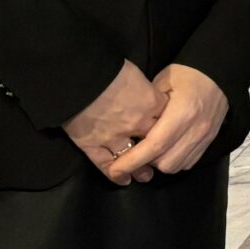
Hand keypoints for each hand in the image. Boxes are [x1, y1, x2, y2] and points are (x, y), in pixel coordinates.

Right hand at [66, 60, 162, 183]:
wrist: (78, 75)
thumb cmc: (108, 67)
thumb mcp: (135, 72)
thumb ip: (144, 87)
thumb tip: (147, 93)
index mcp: (150, 103)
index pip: (168, 118)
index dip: (170, 124)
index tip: (171, 130)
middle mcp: (136, 123)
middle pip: (155, 142)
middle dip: (160, 152)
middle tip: (163, 158)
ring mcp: (113, 136)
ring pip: (133, 158)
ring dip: (141, 169)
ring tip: (146, 176)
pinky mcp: (91, 144)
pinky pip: (105, 164)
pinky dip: (114, 174)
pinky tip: (122, 180)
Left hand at [105, 63, 229, 183]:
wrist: (220, 74)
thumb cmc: (189, 73)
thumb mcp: (163, 80)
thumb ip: (148, 106)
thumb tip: (132, 127)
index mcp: (183, 113)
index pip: (155, 145)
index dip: (133, 160)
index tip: (115, 168)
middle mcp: (196, 130)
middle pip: (165, 162)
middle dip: (145, 162)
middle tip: (134, 150)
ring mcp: (205, 138)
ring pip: (176, 166)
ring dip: (160, 163)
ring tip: (151, 150)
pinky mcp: (210, 141)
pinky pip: (188, 163)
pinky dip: (174, 161)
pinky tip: (167, 149)